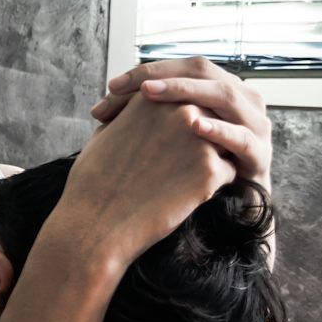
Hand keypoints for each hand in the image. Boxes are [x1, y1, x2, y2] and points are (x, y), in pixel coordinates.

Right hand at [43, 90, 237, 270]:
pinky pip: (229, 172)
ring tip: (180, 179)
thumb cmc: (92, 183)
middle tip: (175, 165)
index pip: (187, 101)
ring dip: (211, 158)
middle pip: (211, 119)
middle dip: (202, 138)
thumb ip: (132, 114)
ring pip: (225, 143)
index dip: (181, 127)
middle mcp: (180, 109)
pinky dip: (213, 184)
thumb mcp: (105, 134)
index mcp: (154, 97)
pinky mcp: (209, 170)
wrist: (94, 224)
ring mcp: (199, 139)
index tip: (166, 148)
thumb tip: (142, 109)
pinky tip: (186, 195)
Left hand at [89, 57, 271, 194]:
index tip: (111, 86)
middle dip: (160, 77)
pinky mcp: (259, 155)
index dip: (145, 72)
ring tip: (150, 94)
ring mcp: (254, 125)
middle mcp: (239, 99)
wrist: (228, 213)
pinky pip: (241, 138)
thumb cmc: (185, 174)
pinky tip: (195, 127)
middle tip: (123, 85)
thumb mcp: (165, 140)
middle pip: (202, 71)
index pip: (180, 67)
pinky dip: (219, 130)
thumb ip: (141, 119)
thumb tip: (98, 109)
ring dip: (186, 92)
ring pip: (223, 95)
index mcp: (215, 90)